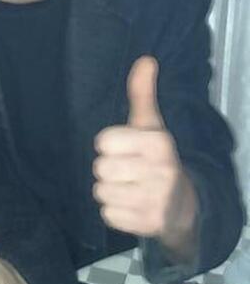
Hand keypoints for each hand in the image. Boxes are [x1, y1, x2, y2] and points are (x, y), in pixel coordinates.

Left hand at [93, 56, 197, 259]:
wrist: (183, 206)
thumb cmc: (157, 159)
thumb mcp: (151, 125)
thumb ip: (142, 94)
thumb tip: (145, 60)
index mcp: (158, 143)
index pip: (102, 142)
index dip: (109, 146)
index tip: (126, 150)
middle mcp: (160, 170)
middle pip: (99, 168)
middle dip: (109, 170)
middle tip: (128, 171)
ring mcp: (156, 199)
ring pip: (101, 191)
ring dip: (110, 191)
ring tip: (130, 188)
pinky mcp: (149, 224)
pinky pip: (107, 214)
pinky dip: (115, 212)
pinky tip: (131, 206)